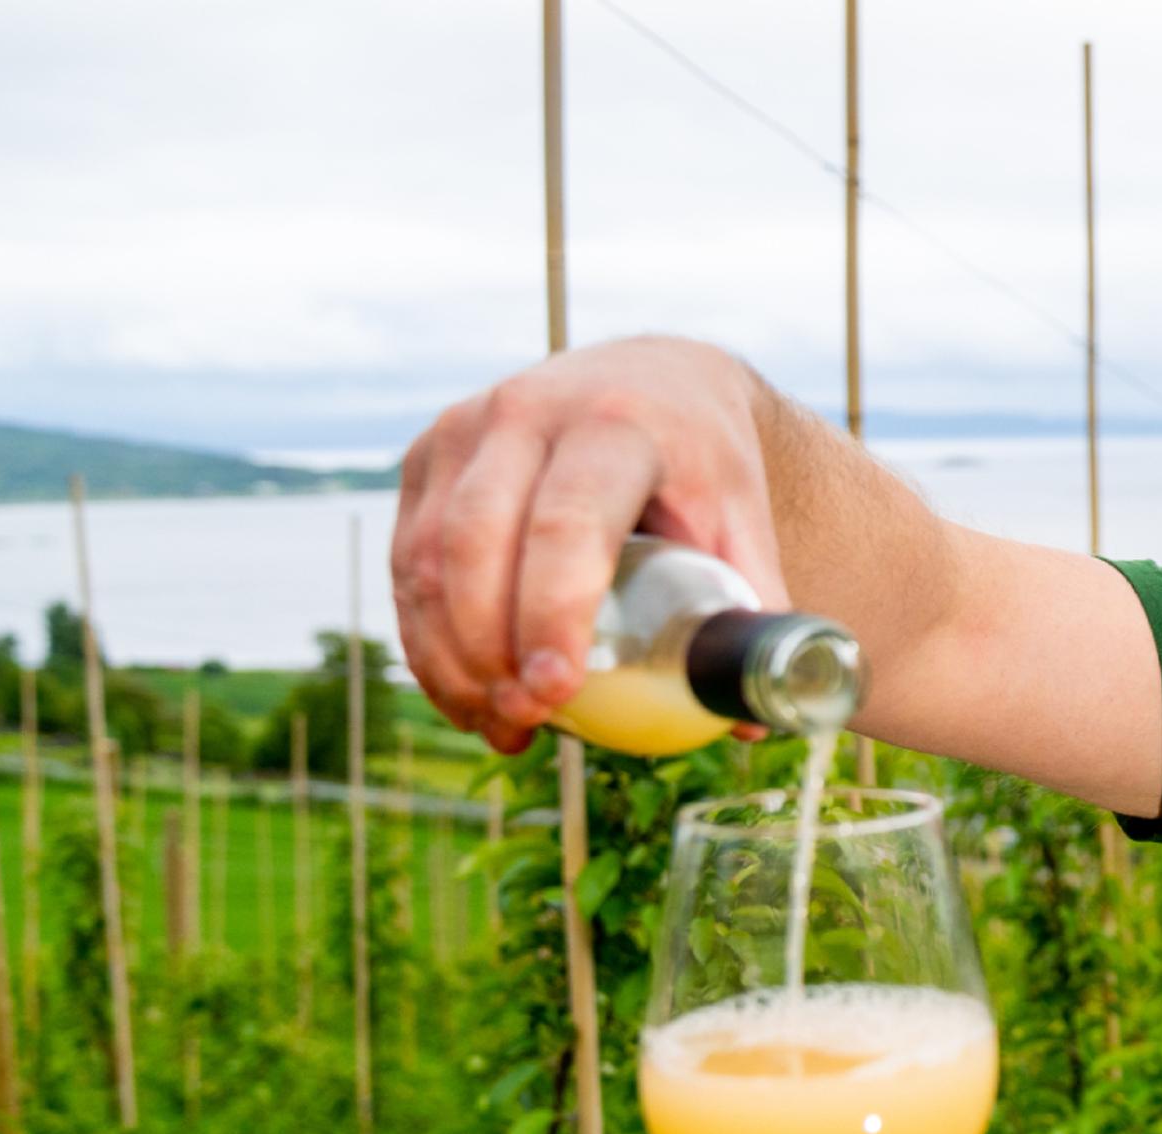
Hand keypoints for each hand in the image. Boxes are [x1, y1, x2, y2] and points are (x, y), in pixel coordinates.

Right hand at [389, 337, 791, 752]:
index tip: (557, 690)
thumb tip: (747, 724)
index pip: (567, 521)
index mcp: (617, 423)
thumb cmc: (702, 465)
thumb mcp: (743, 521)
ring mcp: (465, 430)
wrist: (651, 380)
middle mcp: (527, 413)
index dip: (552, 612)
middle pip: (477, 541)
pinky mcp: (427, 458)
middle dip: (487, 646)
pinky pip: (409, 562)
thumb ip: (752, 612)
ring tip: (503, 725)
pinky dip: (429, 640)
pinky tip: (470, 697)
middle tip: (524, 721)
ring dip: (451, 657)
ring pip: (428, 558)